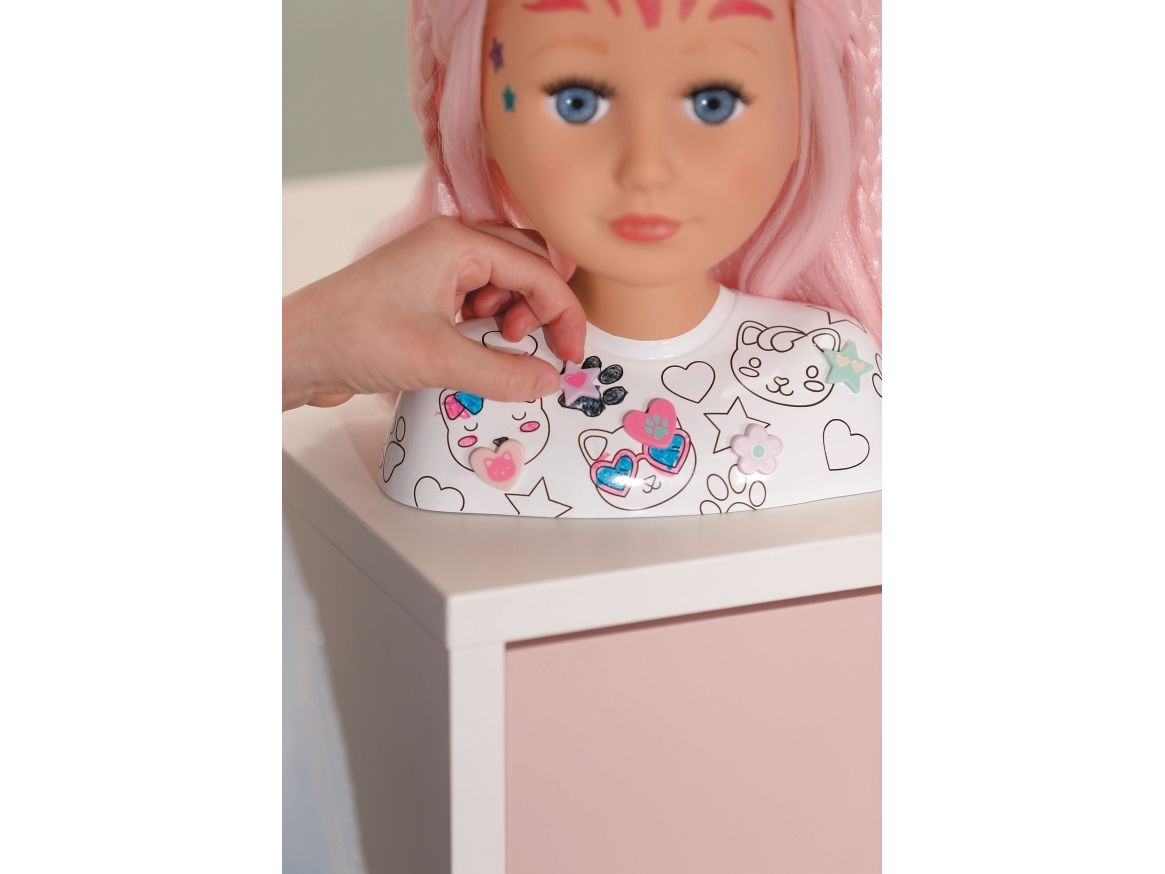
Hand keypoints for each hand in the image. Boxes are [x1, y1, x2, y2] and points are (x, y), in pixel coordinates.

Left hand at [283, 217, 584, 410]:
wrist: (296, 351)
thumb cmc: (352, 335)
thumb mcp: (440, 360)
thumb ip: (504, 373)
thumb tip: (548, 380)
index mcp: (458, 242)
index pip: (538, 270)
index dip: (563, 314)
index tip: (570, 354)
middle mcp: (450, 246)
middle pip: (526, 269)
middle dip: (540, 311)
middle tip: (540, 352)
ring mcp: (436, 269)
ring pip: (503, 286)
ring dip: (512, 320)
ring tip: (496, 350)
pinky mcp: (425, 294)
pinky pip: (477, 302)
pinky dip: (488, 328)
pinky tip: (474, 352)